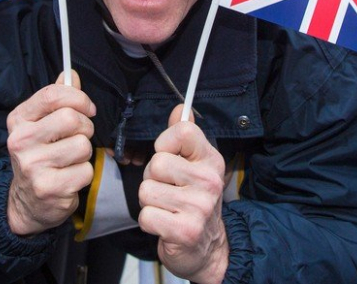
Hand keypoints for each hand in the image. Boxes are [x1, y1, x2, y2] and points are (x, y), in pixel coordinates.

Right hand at [6, 70, 95, 235]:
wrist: (25, 202)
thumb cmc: (38, 154)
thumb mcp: (40, 123)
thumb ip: (55, 98)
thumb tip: (70, 74)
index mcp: (19, 120)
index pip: (52, 95)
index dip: (78, 97)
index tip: (88, 107)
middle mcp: (22, 142)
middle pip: (71, 118)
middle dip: (85, 126)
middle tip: (81, 135)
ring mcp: (34, 167)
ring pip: (83, 145)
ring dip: (85, 152)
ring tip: (72, 158)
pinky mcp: (50, 189)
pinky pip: (86, 170)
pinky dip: (85, 173)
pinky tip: (70, 177)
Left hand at [138, 105, 229, 283]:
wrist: (209, 249)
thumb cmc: (195, 201)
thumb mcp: (195, 165)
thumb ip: (184, 136)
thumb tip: (180, 107)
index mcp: (210, 160)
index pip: (183, 131)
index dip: (166, 141)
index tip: (168, 155)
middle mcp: (209, 181)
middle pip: (157, 163)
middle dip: (152, 177)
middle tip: (167, 189)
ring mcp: (199, 207)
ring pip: (146, 190)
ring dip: (149, 201)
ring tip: (166, 207)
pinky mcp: (185, 231)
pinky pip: (146, 216)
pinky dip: (149, 221)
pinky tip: (164, 224)